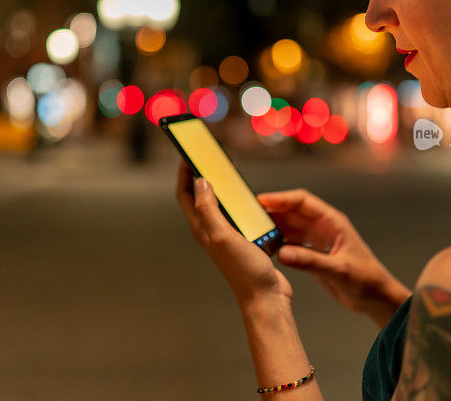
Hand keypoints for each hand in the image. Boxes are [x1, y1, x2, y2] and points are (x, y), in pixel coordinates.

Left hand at [175, 161, 292, 307]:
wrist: (266, 297)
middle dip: (201, 174)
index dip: (185, 173)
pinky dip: (238, 200)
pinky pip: (235, 214)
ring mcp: (226, 235)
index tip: (188, 153)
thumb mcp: (223, 235)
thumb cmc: (245, 270)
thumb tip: (200, 181)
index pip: (185, 195)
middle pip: (199, 197)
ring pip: (218, 204)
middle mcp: (210, 231)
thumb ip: (209, 209)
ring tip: (227, 170)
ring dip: (220, 186)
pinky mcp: (242, 240)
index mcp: (202, 229)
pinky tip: (249, 196)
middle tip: (208, 156)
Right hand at [257, 188, 409, 320]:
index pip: (302, 201)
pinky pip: (291, 242)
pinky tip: (265, 247)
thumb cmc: (366, 280)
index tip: (260, 201)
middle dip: (271, 211)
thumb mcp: (338, 270)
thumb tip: (283, 253)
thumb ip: (310, 261)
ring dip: (273, 227)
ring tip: (252, 230)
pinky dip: (278, 243)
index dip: (280, 199)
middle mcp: (322, 227)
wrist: (376, 298)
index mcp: (332, 222)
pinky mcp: (313, 254)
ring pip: (290, 226)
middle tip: (248, 215)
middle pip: (292, 211)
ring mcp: (317, 240)